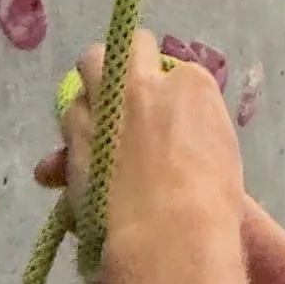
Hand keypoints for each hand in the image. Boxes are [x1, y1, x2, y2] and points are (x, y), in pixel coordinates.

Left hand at [34, 34, 246, 283]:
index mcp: (193, 86)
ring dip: (92, 100)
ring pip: (87, 71)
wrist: (169, 235)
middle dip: (123, 65)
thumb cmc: (212, 205)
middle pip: (127, 47)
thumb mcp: (220, 159)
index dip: (170, 95)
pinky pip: (65, 127)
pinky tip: (65, 173)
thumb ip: (195, 135)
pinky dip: (65, 149)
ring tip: (97, 136)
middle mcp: (145, 83)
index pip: (178, 72)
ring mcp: (105, 105)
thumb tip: (174, 145)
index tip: (168, 119)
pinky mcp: (74, 134)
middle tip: (125, 97)